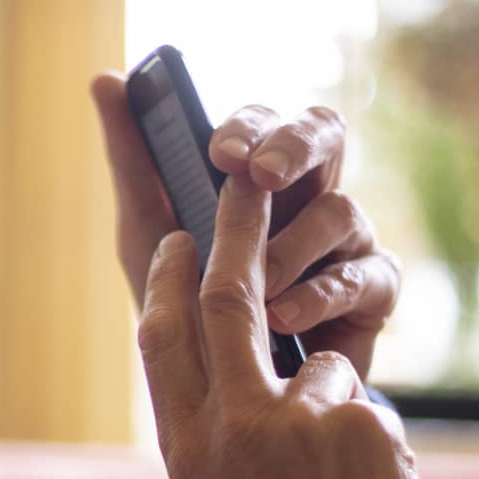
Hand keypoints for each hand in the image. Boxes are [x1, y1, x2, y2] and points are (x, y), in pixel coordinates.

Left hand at [91, 74, 400, 379]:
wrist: (223, 398)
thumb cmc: (188, 302)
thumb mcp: (148, 231)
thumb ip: (132, 158)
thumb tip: (105, 80)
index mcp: (261, 172)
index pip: (267, 123)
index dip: (250, 127)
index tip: (219, 152)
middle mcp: (310, 194)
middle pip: (326, 134)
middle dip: (294, 146)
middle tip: (262, 175)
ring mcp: (347, 240)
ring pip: (341, 210)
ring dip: (290, 245)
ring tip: (256, 284)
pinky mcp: (373, 292)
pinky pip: (363, 277)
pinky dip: (317, 296)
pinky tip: (281, 318)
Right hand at [137, 171, 450, 478]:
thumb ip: (220, 439)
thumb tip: (238, 372)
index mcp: (184, 454)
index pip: (158, 341)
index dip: (163, 280)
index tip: (174, 239)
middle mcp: (226, 430)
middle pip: (221, 300)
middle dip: (231, 227)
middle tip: (239, 175)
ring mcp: (290, 424)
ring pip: (317, 365)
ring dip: (338, 413)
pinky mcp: (356, 426)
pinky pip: (367, 406)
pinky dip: (378, 451)